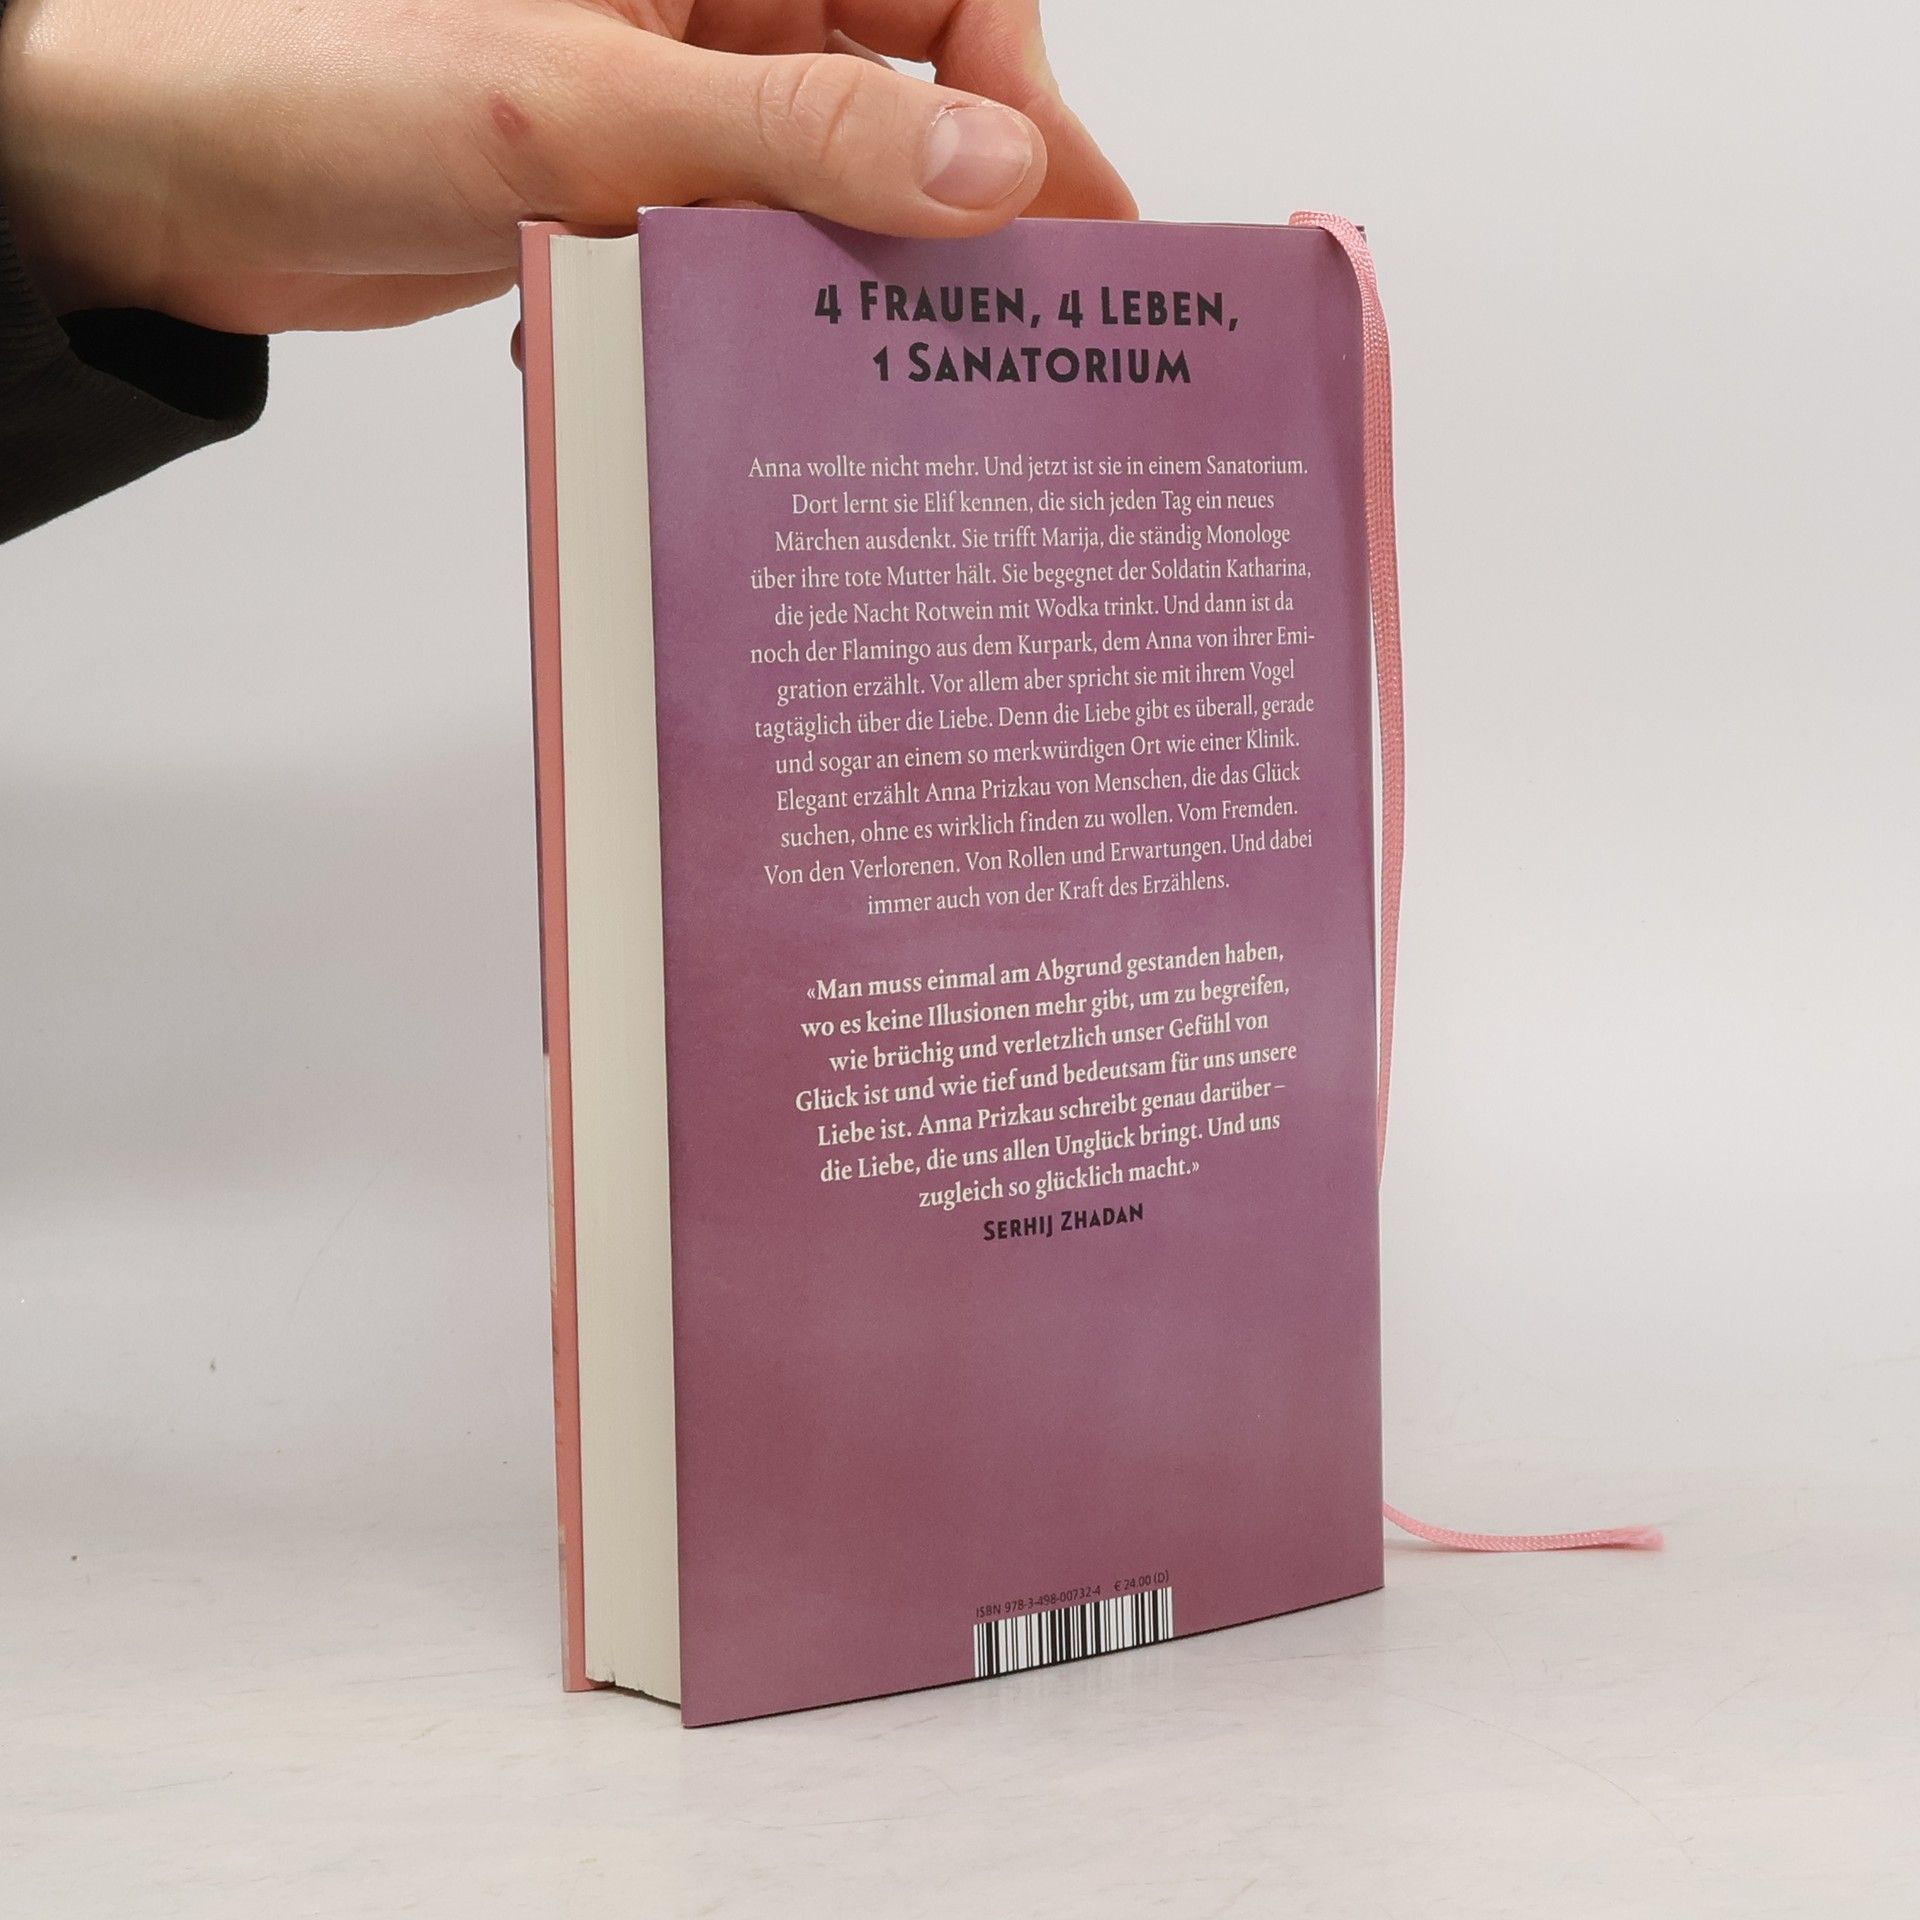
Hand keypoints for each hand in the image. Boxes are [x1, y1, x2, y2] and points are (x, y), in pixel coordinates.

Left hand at [0, 0, 1133, 334]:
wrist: (169, 175)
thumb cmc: (324, 82)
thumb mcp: (586, 109)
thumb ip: (796, 137)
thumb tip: (987, 169)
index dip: (1022, 101)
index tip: (1068, 222)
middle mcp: (710, 5)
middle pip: (906, 95)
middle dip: (959, 213)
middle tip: (1021, 329)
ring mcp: (673, 99)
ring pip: (831, 189)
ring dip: (854, 283)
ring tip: (892, 376)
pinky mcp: (633, 189)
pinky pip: (746, 247)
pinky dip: (757, 312)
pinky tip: (746, 367)